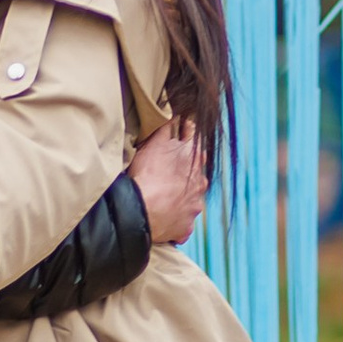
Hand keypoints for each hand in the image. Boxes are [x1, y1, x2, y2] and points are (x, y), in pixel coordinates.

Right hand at [132, 118, 208, 245]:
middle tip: (165, 174)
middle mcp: (200, 183)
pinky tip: (163, 217)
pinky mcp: (186, 226)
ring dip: (180, 197)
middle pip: (194, 173)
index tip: (177, 139)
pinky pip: (182, 222)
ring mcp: (195, 206)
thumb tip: (174, 115)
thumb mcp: (155, 144)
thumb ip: (166, 129)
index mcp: (195, 159)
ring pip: (190, 199)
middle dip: (183, 172)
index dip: (184, 138)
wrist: (142, 210)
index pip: (194, 141)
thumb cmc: (148, 174)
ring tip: (162, 198)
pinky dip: (175, 220)